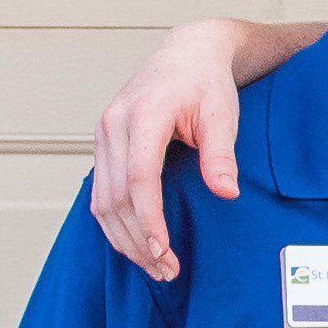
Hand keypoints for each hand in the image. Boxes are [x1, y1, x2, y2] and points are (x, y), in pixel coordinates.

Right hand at [92, 22, 245, 280]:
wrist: (187, 55)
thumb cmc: (207, 83)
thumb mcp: (222, 114)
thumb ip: (221, 154)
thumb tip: (226, 192)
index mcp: (143, 114)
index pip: (139, 178)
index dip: (149, 219)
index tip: (162, 251)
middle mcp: (114, 124)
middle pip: (115, 196)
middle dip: (138, 240)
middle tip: (166, 271)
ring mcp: (104, 135)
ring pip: (102, 200)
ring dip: (124, 239)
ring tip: (154, 267)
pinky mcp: (105, 146)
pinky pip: (102, 193)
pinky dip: (116, 223)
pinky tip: (137, 245)